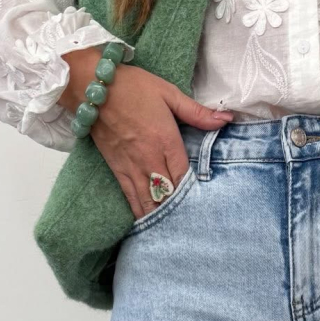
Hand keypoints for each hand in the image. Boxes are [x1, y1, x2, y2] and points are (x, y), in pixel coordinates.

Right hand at [62, 47, 232, 218]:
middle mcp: (150, 160)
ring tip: (175, 234)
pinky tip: (150, 226)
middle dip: (181, 211)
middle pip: (169, 195)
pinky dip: (141, 214)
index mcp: (166, 142)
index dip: (194, 194)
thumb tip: (226, 119)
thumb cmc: (133, 87)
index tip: (206, 205)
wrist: (93, 87)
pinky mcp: (118, 171)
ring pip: (150, 203)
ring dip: (162, 218)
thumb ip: (197, 113)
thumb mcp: (168, 93)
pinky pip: (132, 199)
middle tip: (195, 227)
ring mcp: (132, 168)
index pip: (185, 177)